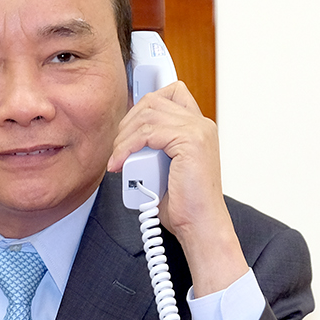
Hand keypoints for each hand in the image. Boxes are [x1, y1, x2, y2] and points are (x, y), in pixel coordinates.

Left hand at [107, 81, 249, 295]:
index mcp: (199, 127)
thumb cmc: (184, 203)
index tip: (127, 128)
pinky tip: (119, 163)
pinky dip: (126, 148)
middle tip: (118, 147)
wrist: (200, 225)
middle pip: (154, 101)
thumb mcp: (166, 165)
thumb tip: (126, 136)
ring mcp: (198, 130)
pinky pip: (147, 133)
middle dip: (128, 123)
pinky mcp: (190, 142)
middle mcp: (201, 124)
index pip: (171, 93)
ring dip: (124, 138)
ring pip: (147, 116)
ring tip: (117, 159)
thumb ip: (155, 145)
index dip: (144, 104)